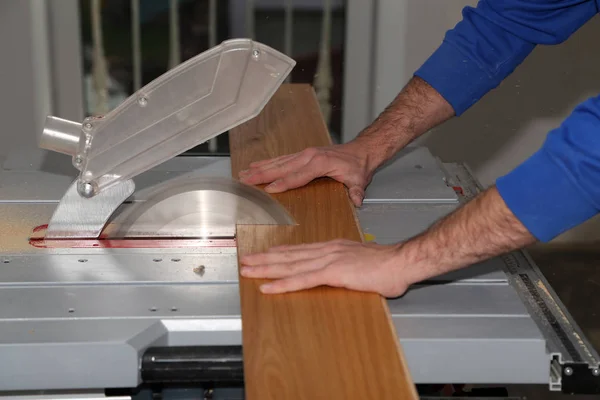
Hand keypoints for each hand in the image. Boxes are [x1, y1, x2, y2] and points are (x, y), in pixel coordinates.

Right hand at [238, 143, 373, 205]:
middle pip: (282, 167)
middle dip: (262, 174)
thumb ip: (357, 191)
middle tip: (245, 180)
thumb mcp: (360, 180)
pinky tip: (256, 166)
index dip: (284, 183)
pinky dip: (268, 162)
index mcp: (321, 163)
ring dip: (260, 167)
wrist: (361, 151)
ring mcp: (305, 154)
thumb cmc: (358, 166)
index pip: (298, 176)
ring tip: (244, 173)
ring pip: (279, 161)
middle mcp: (310, 156)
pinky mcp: (303, 154)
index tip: (270, 189)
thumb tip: (358, 200)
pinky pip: (282, 158)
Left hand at [239, 239, 412, 296]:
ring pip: (290, 265)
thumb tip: (343, 274)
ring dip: (266, 268)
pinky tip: (269, 287)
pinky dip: (283, 283)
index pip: (300, 250)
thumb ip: (348, 267)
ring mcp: (328, 260)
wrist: (400, 262)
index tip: (265, 253)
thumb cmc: (387, 265)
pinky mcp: (333, 272)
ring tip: (248, 270)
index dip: (279, 252)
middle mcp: (327, 250)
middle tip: (245, 260)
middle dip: (265, 258)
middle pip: (289, 255)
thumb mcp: (362, 263)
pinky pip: (302, 279)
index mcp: (333, 248)